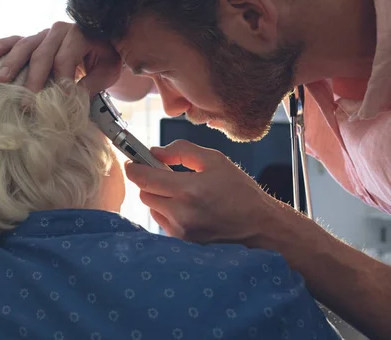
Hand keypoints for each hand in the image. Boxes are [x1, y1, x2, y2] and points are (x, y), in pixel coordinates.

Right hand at [0, 22, 121, 93]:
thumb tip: (74, 99)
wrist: (100, 44)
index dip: (61, 80)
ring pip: (26, 46)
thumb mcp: (107, 71)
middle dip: (33, 79)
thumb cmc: (104, 59)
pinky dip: (4, 45)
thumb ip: (93, 84)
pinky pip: (17, 39)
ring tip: (1, 80)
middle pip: (42, 54)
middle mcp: (59, 30)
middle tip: (26, 102)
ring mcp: (44, 33)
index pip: (65, 58)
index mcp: (80, 34)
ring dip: (12, 63)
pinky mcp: (34, 38)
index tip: (60, 100)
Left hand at [125, 139, 284, 244]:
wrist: (260, 228)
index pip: (144, 178)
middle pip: (144, 193)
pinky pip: (162, 221)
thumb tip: (155, 152)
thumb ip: (181, 150)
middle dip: (149, 181)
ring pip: (152, 207)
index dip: (134, 167)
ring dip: (158, 197)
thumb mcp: (215, 160)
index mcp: (189, 190)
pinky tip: (187, 208)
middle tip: (165, 174)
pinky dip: (167, 211)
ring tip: (182, 193)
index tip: (133, 161)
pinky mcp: (182, 242)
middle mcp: (181, 213)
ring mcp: (180, 231)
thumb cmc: (241, 193)